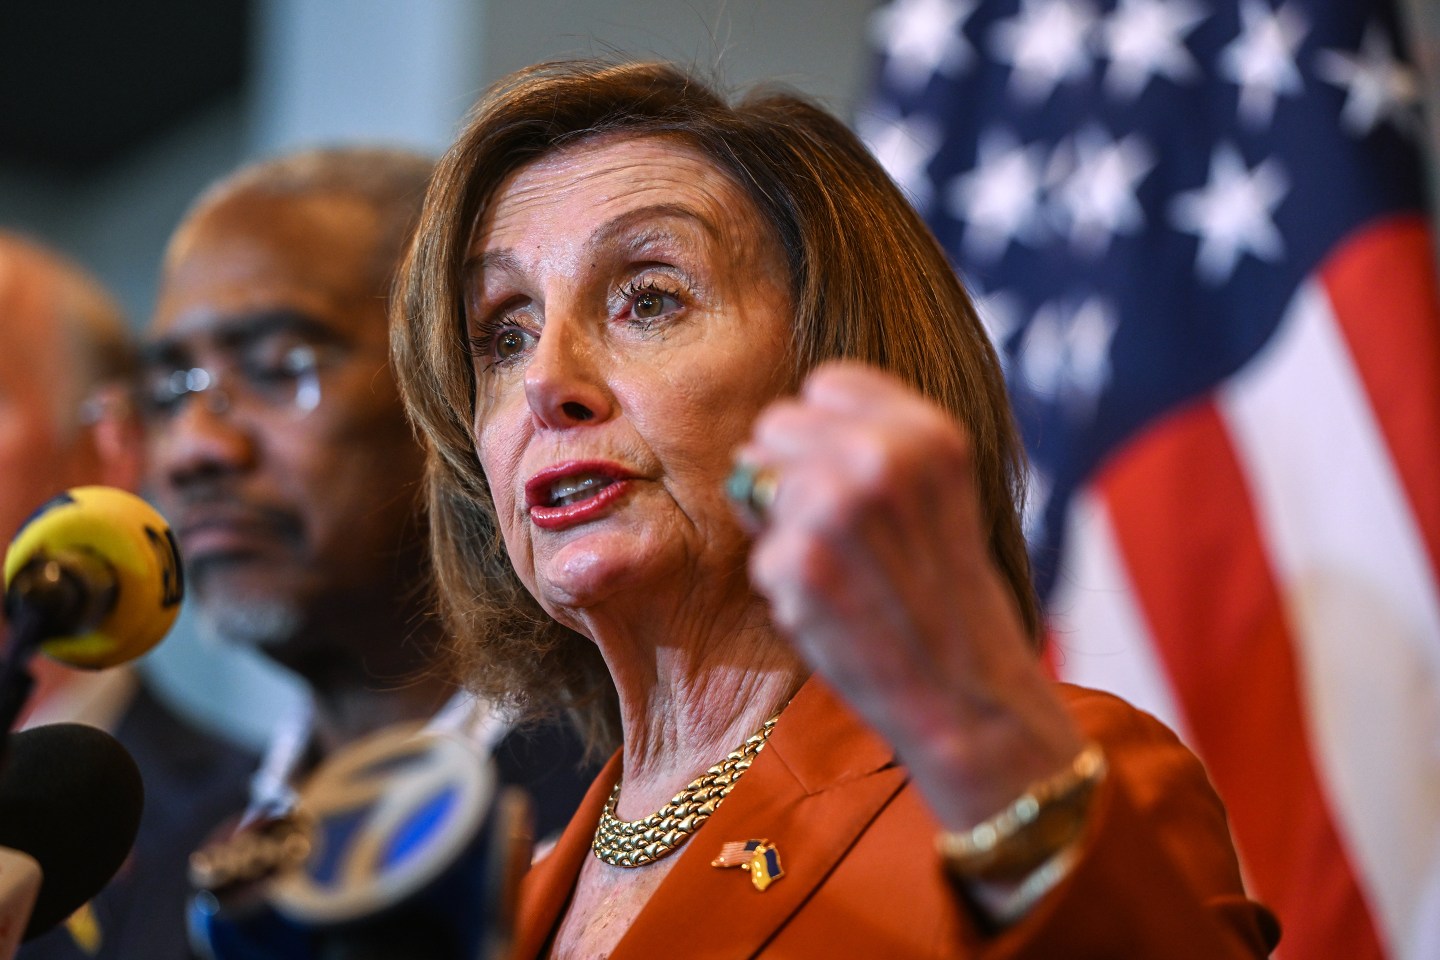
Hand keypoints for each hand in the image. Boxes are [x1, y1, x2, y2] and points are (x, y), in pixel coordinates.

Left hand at [741, 362, 1084, 827]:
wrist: (969, 697)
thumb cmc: (950, 598)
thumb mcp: (937, 494)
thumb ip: (874, 447)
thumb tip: (765, 437)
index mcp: (926, 432)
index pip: (826, 384)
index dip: (825, 433)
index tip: (851, 481)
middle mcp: (878, 456)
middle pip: (777, 424)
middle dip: (792, 473)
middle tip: (841, 537)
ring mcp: (831, 506)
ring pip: (756, 484)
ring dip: (784, 529)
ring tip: (842, 572)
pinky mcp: (795, 560)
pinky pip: (758, 553)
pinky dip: (784, 586)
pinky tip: (834, 609)